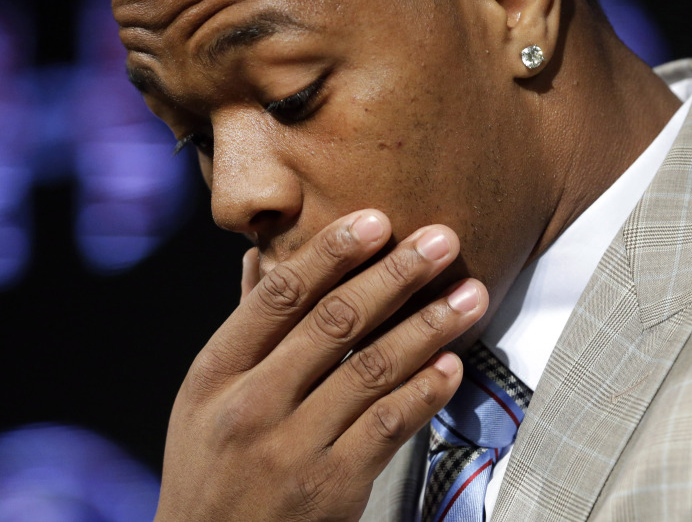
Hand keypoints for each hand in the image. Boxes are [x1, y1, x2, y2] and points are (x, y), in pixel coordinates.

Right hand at [154, 210, 486, 521]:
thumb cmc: (211, 468)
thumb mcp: (205, 397)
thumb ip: (243, 328)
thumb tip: (256, 257)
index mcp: (216, 372)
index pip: (280, 295)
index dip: (331, 252)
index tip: (377, 219)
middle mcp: (251, 405)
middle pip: (335, 322)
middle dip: (397, 274)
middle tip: (443, 241)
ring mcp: (291, 448)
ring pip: (372, 369)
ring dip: (429, 326)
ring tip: (469, 295)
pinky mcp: (331, 488)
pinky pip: (388, 427)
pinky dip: (425, 391)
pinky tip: (452, 364)